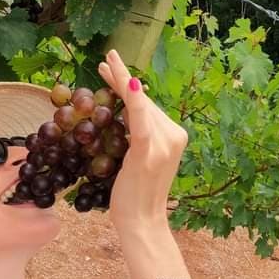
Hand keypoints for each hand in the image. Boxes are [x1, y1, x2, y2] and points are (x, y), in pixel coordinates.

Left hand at [98, 49, 187, 236]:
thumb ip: (138, 136)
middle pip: (143, 101)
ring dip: (121, 81)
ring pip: (139, 105)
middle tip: (107, 57)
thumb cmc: (135, 194)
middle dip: (122, 78)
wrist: (142, 221)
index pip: (147, 105)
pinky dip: (134, 101)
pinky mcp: (148, 151)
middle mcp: (174, 135)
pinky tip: (127, 83)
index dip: (128, 85)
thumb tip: (125, 115)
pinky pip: (140, 121)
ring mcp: (163, 143)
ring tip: (105, 64)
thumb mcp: (137, 159)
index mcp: (174, 136)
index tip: (111, 68)